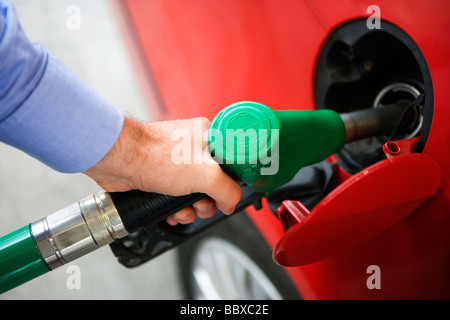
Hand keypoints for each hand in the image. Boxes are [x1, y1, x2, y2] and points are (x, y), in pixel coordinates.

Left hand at [84, 116, 240, 224]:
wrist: (119, 161)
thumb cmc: (155, 155)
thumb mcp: (206, 175)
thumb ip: (228, 190)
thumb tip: (231, 202)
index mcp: (208, 137)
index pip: (232, 162)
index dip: (231, 182)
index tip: (227, 195)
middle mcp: (193, 148)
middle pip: (213, 182)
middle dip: (207, 201)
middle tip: (201, 204)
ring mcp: (176, 162)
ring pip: (194, 193)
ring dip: (190, 208)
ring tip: (181, 210)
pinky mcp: (162, 175)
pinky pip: (177, 196)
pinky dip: (175, 207)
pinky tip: (170, 211)